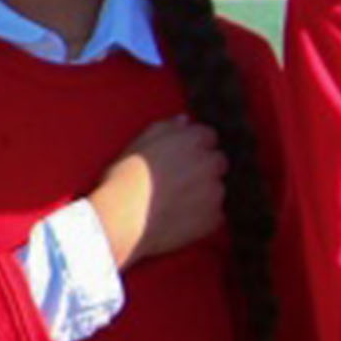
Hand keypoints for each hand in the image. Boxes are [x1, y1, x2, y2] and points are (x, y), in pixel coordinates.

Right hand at [87, 115, 226, 266]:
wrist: (122, 220)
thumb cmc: (124, 179)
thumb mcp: (137, 144)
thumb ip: (165, 128)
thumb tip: (184, 121)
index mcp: (191, 140)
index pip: (208, 135)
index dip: (194, 145)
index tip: (182, 155)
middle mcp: (209, 163)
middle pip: (218, 161)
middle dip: (205, 167)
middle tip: (182, 179)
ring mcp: (214, 192)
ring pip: (217, 188)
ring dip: (205, 191)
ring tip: (179, 201)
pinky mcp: (214, 217)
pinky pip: (215, 213)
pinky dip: (203, 215)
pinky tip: (182, 217)